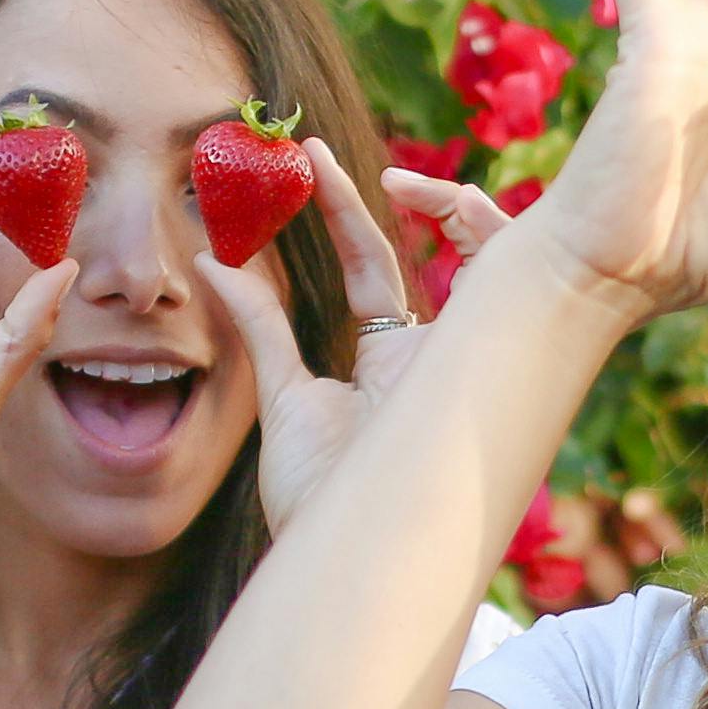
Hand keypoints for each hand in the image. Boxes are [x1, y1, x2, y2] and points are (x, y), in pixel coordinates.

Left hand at [206, 141, 472, 534]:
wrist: (349, 559)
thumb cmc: (320, 499)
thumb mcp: (285, 396)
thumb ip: (261, 327)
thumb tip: (211, 260)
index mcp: (393, 365)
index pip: (376, 270)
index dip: (346, 216)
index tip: (305, 166)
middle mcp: (435, 356)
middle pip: (424, 252)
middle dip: (390, 194)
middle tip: (309, 149)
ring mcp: (463, 357)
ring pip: (476, 256)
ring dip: (439, 201)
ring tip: (349, 167)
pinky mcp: (478, 359)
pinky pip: (496, 280)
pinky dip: (475, 232)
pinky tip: (416, 198)